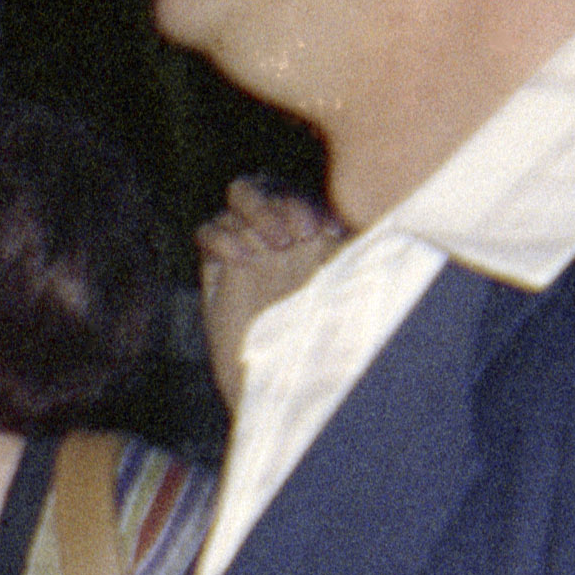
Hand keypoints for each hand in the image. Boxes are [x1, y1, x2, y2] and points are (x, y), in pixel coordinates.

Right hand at [194, 177, 339, 409]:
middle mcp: (278, 242)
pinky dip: (220, 236)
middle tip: (288, 239)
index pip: (296, 195)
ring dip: (251, 215)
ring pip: (234, 204)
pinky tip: (239, 261)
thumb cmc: (320, 347)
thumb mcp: (344, 296)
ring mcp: (247, 255)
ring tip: (265, 250)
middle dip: (273, 203)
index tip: (316, 232)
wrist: (282, 387)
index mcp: (310, 240)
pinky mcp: (218, 274)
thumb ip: (351, 259)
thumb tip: (368, 229)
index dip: (302, 203)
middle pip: (263, 188)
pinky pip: (206, 231)